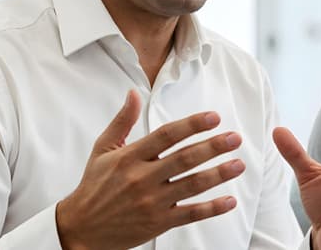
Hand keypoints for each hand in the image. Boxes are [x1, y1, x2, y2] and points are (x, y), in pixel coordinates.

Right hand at [56, 90, 244, 249]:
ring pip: (191, 186)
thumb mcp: (102, 149)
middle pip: (184, 159)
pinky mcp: (157, 224)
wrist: (81, 228)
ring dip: (218, 174)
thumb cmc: (94, 185)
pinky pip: (189, 215)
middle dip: (212, 147)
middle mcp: (142, 178)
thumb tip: (133, 92)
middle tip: (235, 138)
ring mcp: (151, 202)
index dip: (192, 125)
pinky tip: (230, 200)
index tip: (213, 117)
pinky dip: (211, 209)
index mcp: (130, 157)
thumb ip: (122, 120)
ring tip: (239, 164)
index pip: (166, 135)